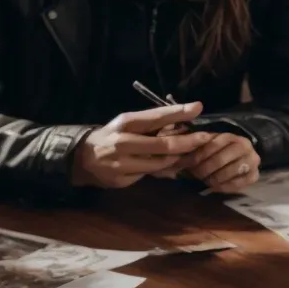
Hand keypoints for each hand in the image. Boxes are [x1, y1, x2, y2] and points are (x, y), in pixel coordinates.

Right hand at [71, 103, 213, 188]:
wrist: (82, 158)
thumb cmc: (112, 136)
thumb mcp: (127, 124)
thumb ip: (152, 125)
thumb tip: (183, 125)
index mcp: (125, 123)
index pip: (156, 116)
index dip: (178, 112)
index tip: (197, 107)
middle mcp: (123, 142)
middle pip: (163, 145)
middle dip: (188, 142)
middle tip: (205, 138)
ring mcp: (122, 163)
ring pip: (160, 164)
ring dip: (178, 159)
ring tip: (191, 153)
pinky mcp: (123, 180)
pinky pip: (150, 175)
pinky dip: (163, 171)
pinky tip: (172, 168)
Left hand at [186, 133, 261, 193]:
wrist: (241, 157)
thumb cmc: (218, 152)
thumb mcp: (208, 145)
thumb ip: (196, 147)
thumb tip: (179, 157)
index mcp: (231, 136)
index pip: (212, 145)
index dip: (197, 156)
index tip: (186, 164)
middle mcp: (245, 146)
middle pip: (219, 160)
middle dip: (204, 169)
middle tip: (195, 175)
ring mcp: (252, 161)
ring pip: (227, 173)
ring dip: (212, 179)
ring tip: (204, 180)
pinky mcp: (255, 176)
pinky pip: (236, 184)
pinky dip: (222, 187)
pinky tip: (214, 186)